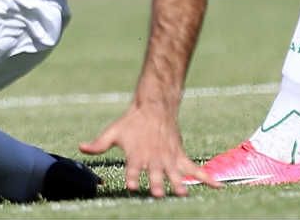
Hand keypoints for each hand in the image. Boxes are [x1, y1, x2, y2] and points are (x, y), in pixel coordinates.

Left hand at [80, 103, 212, 197]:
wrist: (155, 106)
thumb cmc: (132, 122)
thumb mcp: (113, 132)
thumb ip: (98, 144)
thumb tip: (80, 148)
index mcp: (137, 154)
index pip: (133, 168)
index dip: (132, 177)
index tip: (131, 185)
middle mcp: (154, 158)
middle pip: (156, 173)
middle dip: (157, 183)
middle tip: (157, 193)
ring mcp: (169, 159)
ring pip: (176, 173)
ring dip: (179, 183)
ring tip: (183, 193)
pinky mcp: (181, 157)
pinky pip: (196, 169)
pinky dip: (208, 178)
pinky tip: (218, 187)